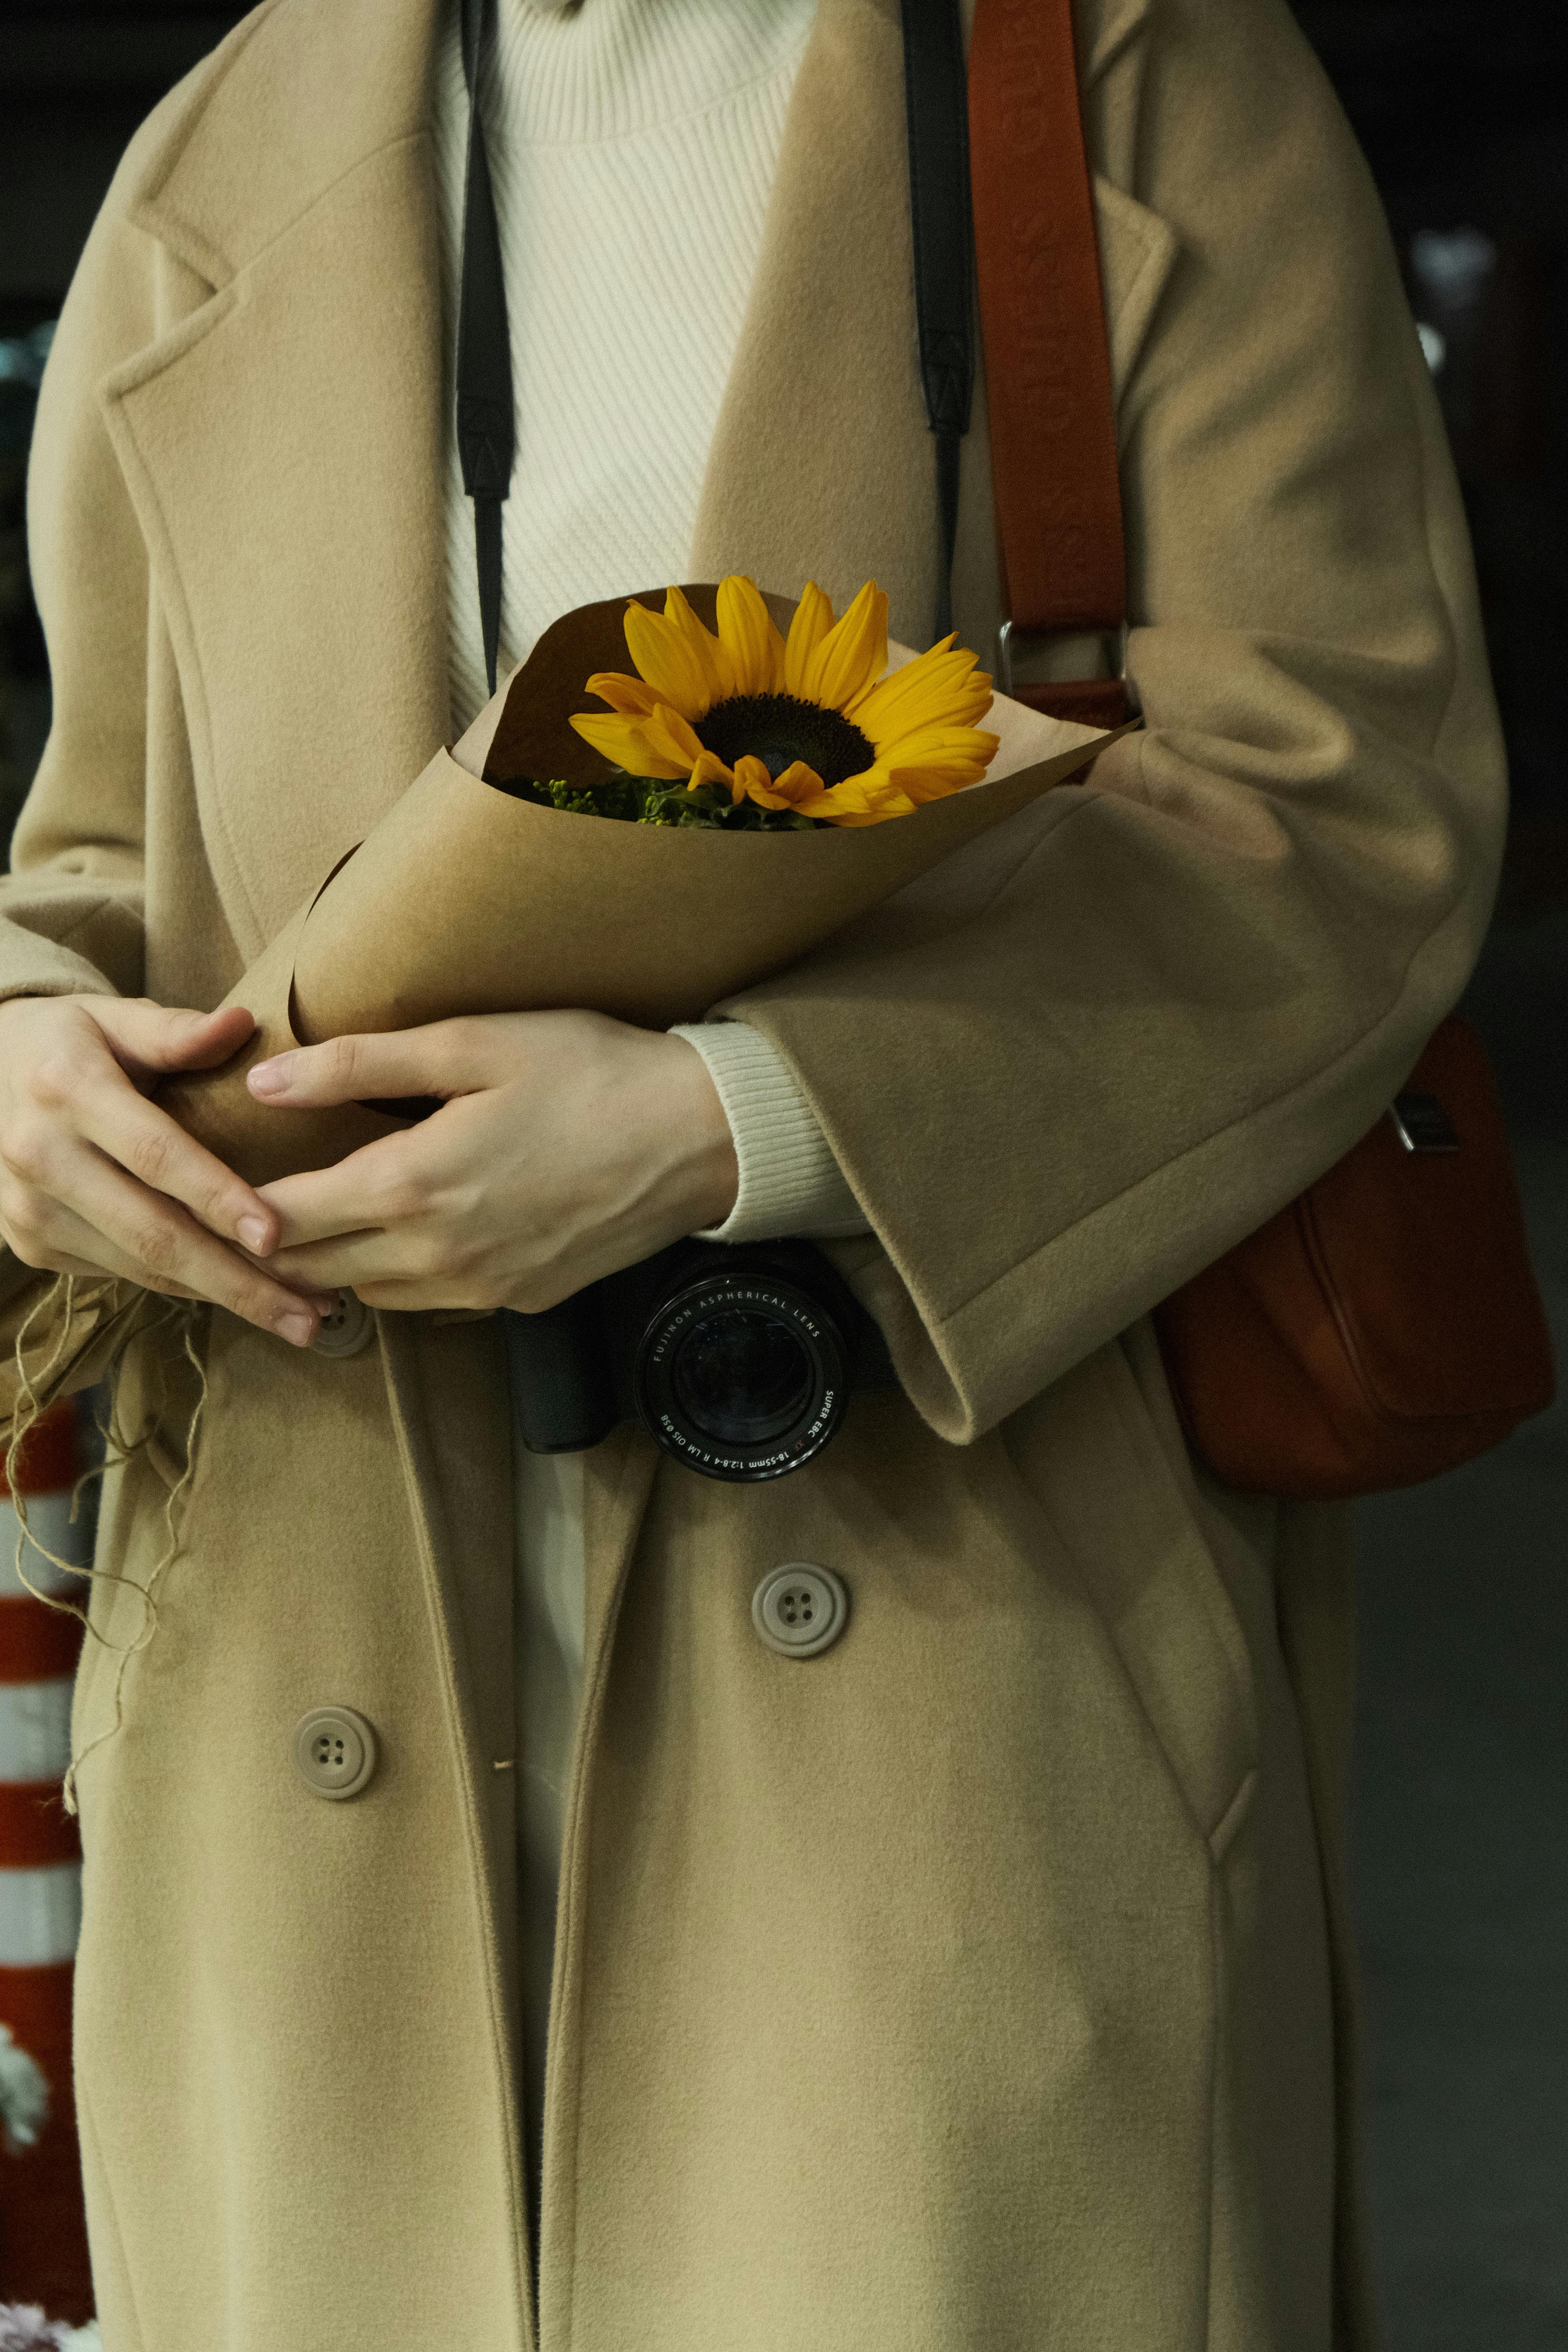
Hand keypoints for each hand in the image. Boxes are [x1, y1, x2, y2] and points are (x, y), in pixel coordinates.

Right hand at [0, 995, 331, 1344]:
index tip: (277, 1236)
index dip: (217, 1197)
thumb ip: (175, 1030)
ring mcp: (29, 1210)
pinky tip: (239, 1292)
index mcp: (66, 1090)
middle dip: (238, 1282)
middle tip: (311, 1316)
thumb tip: (240, 1024)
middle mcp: (39, 1157)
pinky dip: (183, 1286)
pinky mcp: (31, 1244)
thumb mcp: (110, 1017)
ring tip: (296, 1313)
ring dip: (223, 1296)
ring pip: (141, 1267)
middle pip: (152, 1233)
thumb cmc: (65, 1041)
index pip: (155, 1155)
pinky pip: (123, 1273)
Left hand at [247, 1010, 739, 1313]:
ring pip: (369, 1294)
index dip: (236, 1208)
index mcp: (413, 1183)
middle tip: (247, 1212)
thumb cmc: (592, 1072)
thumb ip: (360, 1066)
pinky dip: (401, 1277)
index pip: (285, 1218)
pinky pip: (431, 1303)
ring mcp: (481, 1287)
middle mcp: (437, 1251)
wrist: (702, 1138)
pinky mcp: (520, 1301)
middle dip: (272, 1245)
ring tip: (321, 1223)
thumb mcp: (475, 1043)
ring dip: (336, 1266)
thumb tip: (266, 1081)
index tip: (215, 1187)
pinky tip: (408, 1236)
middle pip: (314, 1269)